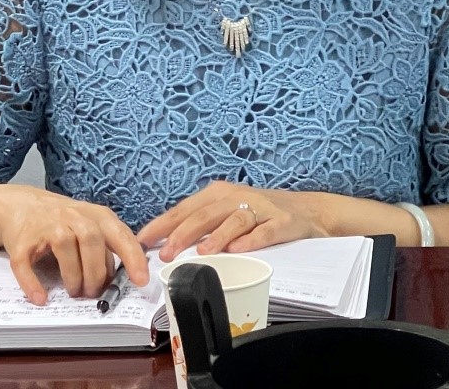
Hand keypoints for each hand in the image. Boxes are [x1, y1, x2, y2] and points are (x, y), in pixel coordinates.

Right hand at [0, 185, 149, 306]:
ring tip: (75, 291)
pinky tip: (40, 297)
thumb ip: (108, 244)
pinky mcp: (21, 242)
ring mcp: (45, 227)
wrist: (19, 205)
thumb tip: (127, 273)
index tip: (141, 279)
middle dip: (96, 272)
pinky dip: (33, 283)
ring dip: (73, 275)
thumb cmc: (61, 220)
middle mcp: (70, 216)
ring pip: (64, 247)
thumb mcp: (90, 224)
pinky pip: (26, 263)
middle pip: (91, 240)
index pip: (118, 233)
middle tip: (95, 292)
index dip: (132, 257)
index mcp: (93, 215)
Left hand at [136, 182, 327, 260]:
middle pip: (204, 214)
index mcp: (218, 195)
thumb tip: (164, 245)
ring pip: (233, 220)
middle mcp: (236, 197)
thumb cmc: (259, 213)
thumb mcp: (226, 213)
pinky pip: (264, 231)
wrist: (306, 210)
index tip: (142, 240)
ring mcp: (260, 208)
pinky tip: (238, 250)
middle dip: (182, 234)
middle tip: (166, 253)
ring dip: (216, 237)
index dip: (162, 224)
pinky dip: (251, 240)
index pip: (184, 209)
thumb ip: (200, 226)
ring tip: (201, 252)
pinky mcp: (281, 222)